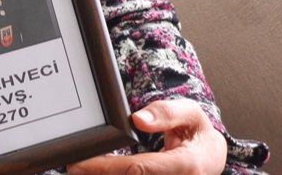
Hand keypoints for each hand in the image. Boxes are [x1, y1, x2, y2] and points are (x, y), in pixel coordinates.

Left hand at [68, 98, 225, 174]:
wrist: (211, 159)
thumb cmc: (198, 134)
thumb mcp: (192, 115)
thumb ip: (168, 113)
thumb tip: (138, 119)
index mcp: (186, 165)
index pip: (138, 169)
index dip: (106, 168)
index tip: (78, 163)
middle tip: (70, 166)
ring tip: (79, 170)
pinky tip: (96, 172)